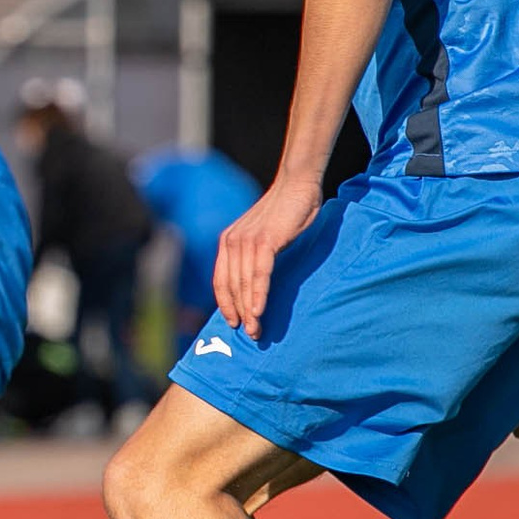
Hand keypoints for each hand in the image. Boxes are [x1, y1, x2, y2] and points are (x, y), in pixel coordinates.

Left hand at [213, 173, 323, 339]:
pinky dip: (258, 295)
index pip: (221, 280)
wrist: (297, 183)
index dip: (225, 303)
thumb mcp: (265, 236)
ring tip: (255, 330)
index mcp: (228, 242)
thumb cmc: (286, 212)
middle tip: (250, 334)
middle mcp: (231, 242)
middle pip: (231, 286)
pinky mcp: (264, 240)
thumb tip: (259, 282)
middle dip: (238, 313)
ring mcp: (246, 241)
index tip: (232, 322)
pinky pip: (259, 274)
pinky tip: (259, 311)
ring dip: (249, 310)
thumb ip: (257, 256)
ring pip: (243, 284)